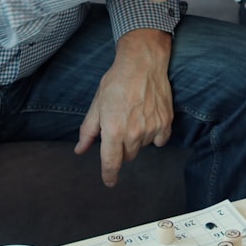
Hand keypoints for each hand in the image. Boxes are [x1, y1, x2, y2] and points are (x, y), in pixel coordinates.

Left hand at [73, 30, 173, 186]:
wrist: (143, 63)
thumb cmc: (117, 81)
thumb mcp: (96, 105)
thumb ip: (88, 131)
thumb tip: (80, 149)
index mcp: (114, 131)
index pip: (111, 163)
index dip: (109, 175)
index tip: (109, 181)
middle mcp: (134, 133)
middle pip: (127, 156)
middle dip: (121, 148)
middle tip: (119, 126)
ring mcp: (152, 129)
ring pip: (142, 146)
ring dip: (137, 139)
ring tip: (134, 115)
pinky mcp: (166, 123)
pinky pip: (159, 140)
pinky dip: (154, 135)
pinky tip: (148, 119)